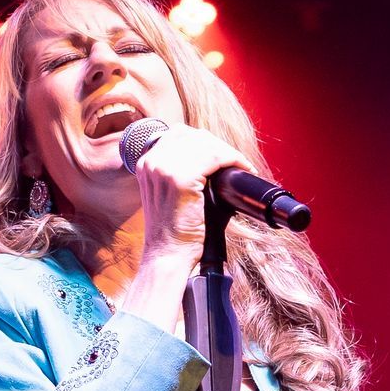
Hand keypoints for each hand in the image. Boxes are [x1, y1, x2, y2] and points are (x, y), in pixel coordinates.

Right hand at [128, 121, 240, 263]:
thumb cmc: (176, 232)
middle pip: (193, 136)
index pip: (180, 135)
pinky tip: (242, 169)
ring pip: (206, 144)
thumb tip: (215, 160)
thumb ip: (185, 173)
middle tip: (236, 161)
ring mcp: (164, 169)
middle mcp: (152, 161)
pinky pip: (215, 157)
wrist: (168, 255)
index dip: (205, 141)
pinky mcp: (181, 179)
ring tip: (242, 165)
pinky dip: (234, 160)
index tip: (223, 155)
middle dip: (219, 146)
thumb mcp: (173, 195)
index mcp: (146, 163)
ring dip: (229, 153)